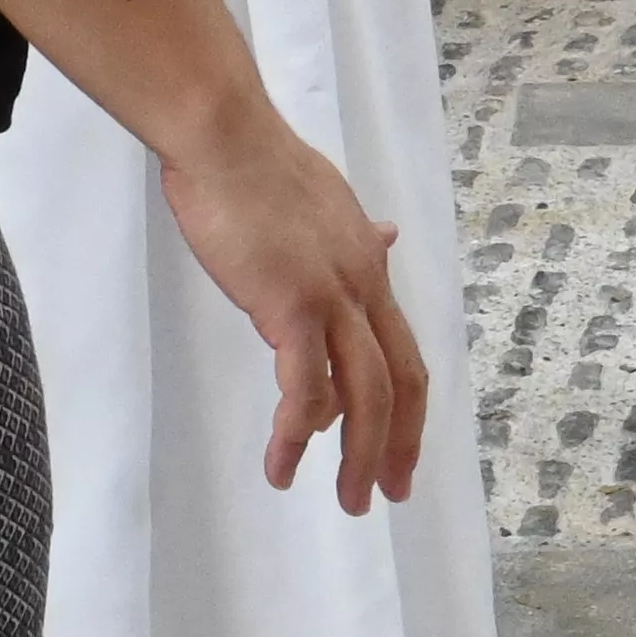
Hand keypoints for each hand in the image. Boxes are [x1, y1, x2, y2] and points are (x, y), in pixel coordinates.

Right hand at [152, 117, 426, 510]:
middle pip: (401, 383)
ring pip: (365, 397)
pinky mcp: (290, 306)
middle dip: (400, 445)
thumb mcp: (327, 201)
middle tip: (389, 494)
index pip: (404, 351)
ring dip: (359, 456)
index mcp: (369, 267)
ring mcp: (331, 298)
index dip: (410, 407)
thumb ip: (354, 232)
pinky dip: (298, 435)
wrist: (225, 136)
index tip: (404, 451)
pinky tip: (283, 464)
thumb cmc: (257, 166)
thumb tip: (386, 236)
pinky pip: (305, 389)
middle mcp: (364, 286)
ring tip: (348, 500)